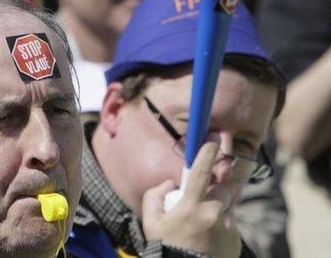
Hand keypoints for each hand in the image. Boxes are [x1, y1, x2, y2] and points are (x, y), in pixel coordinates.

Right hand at [142, 140, 241, 257]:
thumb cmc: (165, 249)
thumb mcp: (150, 222)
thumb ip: (155, 195)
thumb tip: (172, 183)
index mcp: (190, 208)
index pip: (201, 172)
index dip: (207, 152)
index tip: (212, 139)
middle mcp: (212, 215)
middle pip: (221, 187)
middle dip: (214, 186)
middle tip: (202, 197)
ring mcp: (227, 228)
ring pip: (227, 204)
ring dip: (217, 205)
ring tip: (202, 223)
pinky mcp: (236, 240)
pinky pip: (230, 221)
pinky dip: (220, 223)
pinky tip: (207, 236)